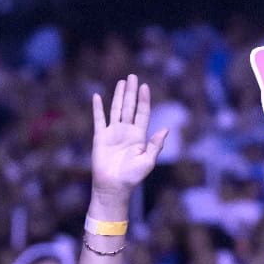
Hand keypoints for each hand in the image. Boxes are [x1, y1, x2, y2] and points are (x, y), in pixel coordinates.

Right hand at [90, 75, 166, 198]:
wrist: (114, 186)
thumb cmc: (132, 176)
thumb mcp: (148, 161)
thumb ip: (156, 145)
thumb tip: (166, 129)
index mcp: (139, 136)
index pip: (142, 113)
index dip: (144, 100)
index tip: (145, 86)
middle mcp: (127, 131)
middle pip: (130, 107)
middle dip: (131, 92)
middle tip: (133, 76)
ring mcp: (113, 133)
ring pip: (116, 109)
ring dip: (118, 95)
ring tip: (122, 81)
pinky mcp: (100, 137)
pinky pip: (98, 119)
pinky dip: (98, 108)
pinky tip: (97, 96)